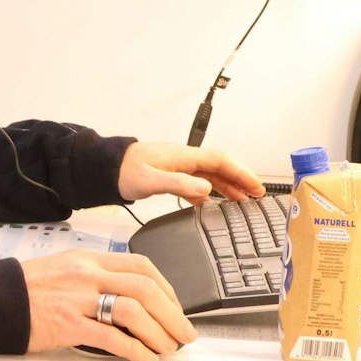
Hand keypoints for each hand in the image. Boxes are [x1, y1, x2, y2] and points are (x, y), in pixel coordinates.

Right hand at [21, 250, 192, 360]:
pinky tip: (145, 360)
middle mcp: (86, 274)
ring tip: (167, 350)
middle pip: (145, 288)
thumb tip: (126, 297)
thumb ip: (93, 280)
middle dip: (173, 314)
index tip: (176, 309)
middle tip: (185, 335)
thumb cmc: (22, 291)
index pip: (141, 266)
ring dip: (158, 332)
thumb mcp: (62, 271)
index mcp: (88, 259)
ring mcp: (77, 298)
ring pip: (134, 310)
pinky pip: (111, 337)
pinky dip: (135, 350)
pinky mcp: (66, 324)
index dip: (167, 289)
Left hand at [118, 142, 263, 204]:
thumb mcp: (151, 180)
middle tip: (256, 196)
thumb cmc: (123, 171)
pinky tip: (211, 203)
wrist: (104, 168)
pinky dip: (208, 192)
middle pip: (219, 168)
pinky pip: (196, 183)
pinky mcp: (169, 176)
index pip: (221, 161)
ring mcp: (177, 167)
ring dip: (226, 187)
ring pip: (209, 176)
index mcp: (183, 157)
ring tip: (241, 201)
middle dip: (239, 180)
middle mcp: (184, 160)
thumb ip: (179, 184)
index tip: (256, 186)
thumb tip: (206, 189)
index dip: (241, 173)